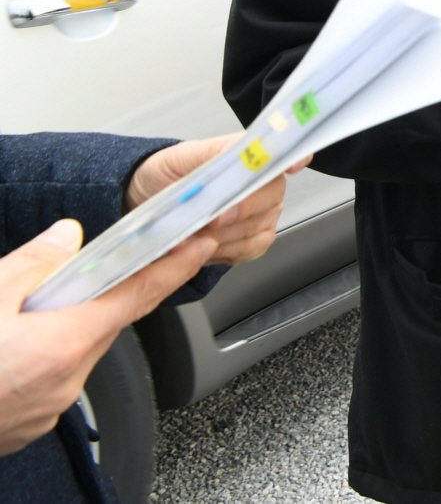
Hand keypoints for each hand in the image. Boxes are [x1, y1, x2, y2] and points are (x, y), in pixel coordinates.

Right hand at [0, 218, 215, 454]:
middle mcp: (66, 379)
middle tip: (74, 273)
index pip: (139, 295)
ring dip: (62, 326)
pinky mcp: (29, 423)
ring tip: (19, 314)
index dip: (175, 265)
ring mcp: (49, 406)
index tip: (202, 243)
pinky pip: (50, 377)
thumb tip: (66, 236)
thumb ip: (31, 265)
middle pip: (104, 322)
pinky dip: (41, 355)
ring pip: (75, 351)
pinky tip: (8, 347)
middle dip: (97, 294)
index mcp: (64, 343)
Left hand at [126, 135, 309, 266]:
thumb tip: (242, 163)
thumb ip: (215, 156)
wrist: (148, 202)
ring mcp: (264, 213)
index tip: (292, 166)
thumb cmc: (167, 176)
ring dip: (222, 236)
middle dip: (237, 212)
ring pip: (257, 228)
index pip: (284, 154)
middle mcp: (265, 184)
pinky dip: (224, 251)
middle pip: (271, 197)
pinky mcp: (256, 240)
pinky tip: (205, 243)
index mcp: (252, 155)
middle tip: (209, 219)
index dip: (294, 159)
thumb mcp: (183, 156)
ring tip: (196, 232)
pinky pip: (250, 250)